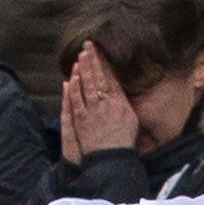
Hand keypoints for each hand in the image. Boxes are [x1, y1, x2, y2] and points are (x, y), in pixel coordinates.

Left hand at [60, 42, 141, 163]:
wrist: (113, 159)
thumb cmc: (124, 142)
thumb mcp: (132, 121)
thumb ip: (124, 104)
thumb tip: (120, 93)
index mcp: (121, 103)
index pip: (112, 78)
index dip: (105, 63)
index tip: (100, 51)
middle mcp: (107, 104)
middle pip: (99, 78)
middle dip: (92, 60)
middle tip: (87, 45)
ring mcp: (93, 111)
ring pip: (87, 85)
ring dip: (83, 69)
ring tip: (80, 55)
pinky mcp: (82, 119)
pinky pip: (76, 100)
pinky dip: (73, 87)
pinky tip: (71, 77)